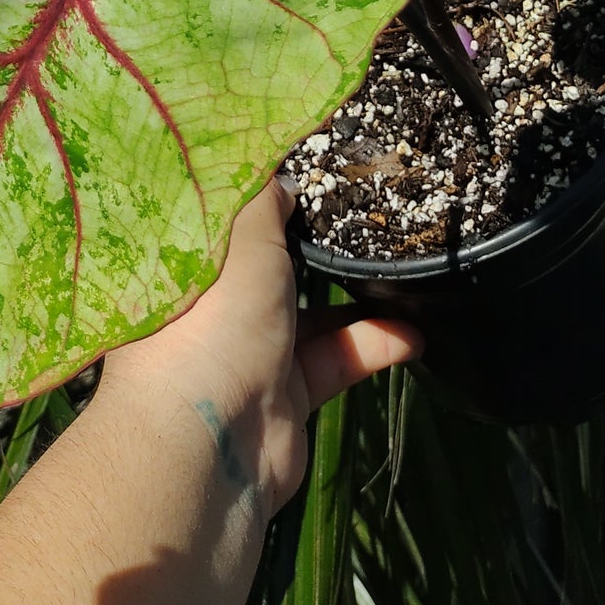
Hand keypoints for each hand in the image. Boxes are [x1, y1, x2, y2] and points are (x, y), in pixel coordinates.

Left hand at [97, 177, 421, 520]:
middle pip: (270, 263)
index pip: (224, 218)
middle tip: (362, 210)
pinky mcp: (286, 393)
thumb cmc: (216, 319)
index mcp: (191, 263)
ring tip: (403, 267)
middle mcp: (215, 304)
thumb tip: (285, 175)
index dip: (262, 192)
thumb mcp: (242, 238)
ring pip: (311, 312)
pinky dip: (371, 346)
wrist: (213, 442)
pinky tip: (412, 334)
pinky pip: (335, 359)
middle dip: (313, 241)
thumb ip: (266, 199)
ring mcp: (251, 351)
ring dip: (356, 295)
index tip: (305, 163)